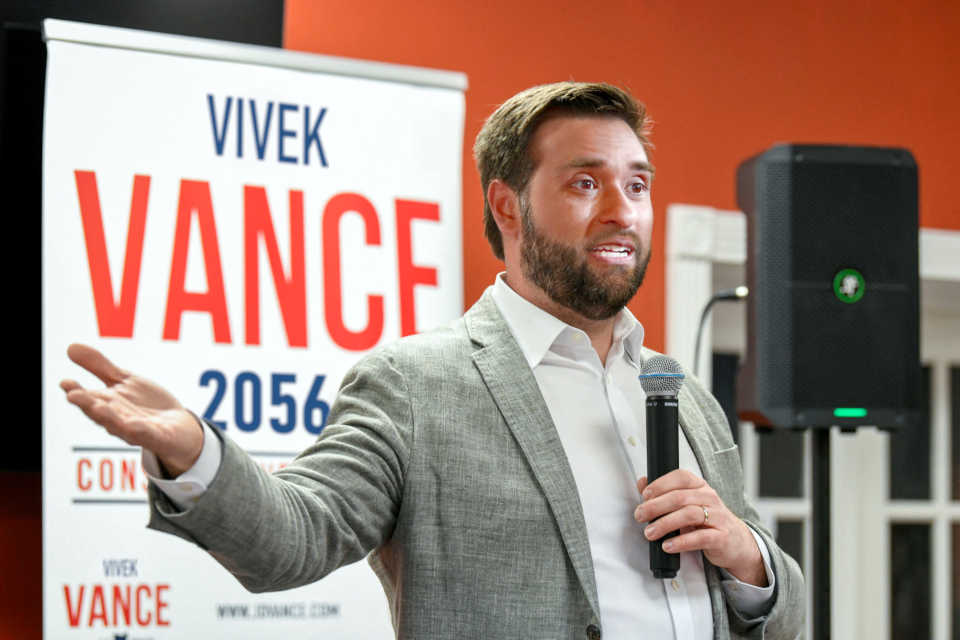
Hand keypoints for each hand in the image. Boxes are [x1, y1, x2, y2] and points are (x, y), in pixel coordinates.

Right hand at [60, 343, 202, 476]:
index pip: (88, 398)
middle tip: (72, 395)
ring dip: (108, 418)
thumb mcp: (125, 381)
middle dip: (87, 404)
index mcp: (108, 405)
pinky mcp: (159, 438)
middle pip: (100, 413)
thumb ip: (100, 367)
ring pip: (120, 426)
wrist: (179, 428)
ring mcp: (138, 431)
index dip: (75, 391)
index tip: (64, 382)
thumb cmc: (146, 405)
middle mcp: (118, 420)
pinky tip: (136, 425)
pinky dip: (141, 431)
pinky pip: (149, 435)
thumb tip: (70, 347)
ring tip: (97, 406)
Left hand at [634, 470, 766, 585]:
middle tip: (640, 516)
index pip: (681, 477)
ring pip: (689, 515)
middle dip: (655, 506)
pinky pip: (700, 538)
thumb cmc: (708, 522)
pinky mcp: (721, 537)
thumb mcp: (688, 504)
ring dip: (665, 524)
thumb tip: (642, 482)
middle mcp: (710, 498)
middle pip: (680, 497)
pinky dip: (681, 542)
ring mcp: (718, 517)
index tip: (644, 495)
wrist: (736, 543)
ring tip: (650, 533)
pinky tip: (668, 546)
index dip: (660, 484)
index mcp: (700, 487)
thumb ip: (664, 493)